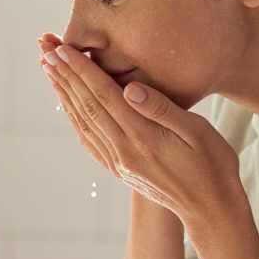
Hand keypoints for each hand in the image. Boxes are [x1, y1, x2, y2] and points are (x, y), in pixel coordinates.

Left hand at [37, 34, 242, 222]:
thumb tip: (129, 88)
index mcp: (144, 137)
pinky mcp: (119, 170)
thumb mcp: (198, 131)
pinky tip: (67, 105)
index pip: (105, 96)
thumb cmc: (213, 165)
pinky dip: (75, 118)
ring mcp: (119, 163)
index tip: (63, 48)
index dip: (82, 70)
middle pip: (87, 106)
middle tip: (45, 48)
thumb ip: (162, 109)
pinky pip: (89, 140)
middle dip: (64, 75)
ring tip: (48, 69)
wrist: (211, 210)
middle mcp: (125, 151)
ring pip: (83, 122)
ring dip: (64, 93)